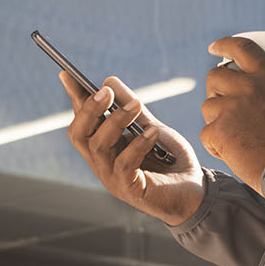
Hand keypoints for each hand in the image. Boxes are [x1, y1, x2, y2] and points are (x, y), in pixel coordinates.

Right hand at [62, 71, 206, 226]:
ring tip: (136, 105)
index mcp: (103, 147)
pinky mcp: (129, 190)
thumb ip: (132, 109)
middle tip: (105, 92)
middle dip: (89, 110)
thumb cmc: (171, 161)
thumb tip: (108, 82)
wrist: (196, 191)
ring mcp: (112, 178)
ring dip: (115, 122)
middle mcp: (101, 163)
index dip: (74, 99)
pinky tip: (153, 132)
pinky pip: (123, 164)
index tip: (67, 74)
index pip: (81, 121)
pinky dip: (137, 144)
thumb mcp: (152, 127)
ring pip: (98, 146)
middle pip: (79, 134)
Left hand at [199, 35, 264, 190]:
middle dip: (216, 85)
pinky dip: (214, 143)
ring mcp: (229, 110)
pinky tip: (229, 152)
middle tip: (224, 98)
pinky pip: (206, 133)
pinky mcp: (218, 132)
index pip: (241, 48)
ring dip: (216, 117)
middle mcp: (246, 88)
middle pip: (215, 76)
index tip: (215, 48)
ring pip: (208, 106)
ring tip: (232, 132)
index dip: (224, 44)